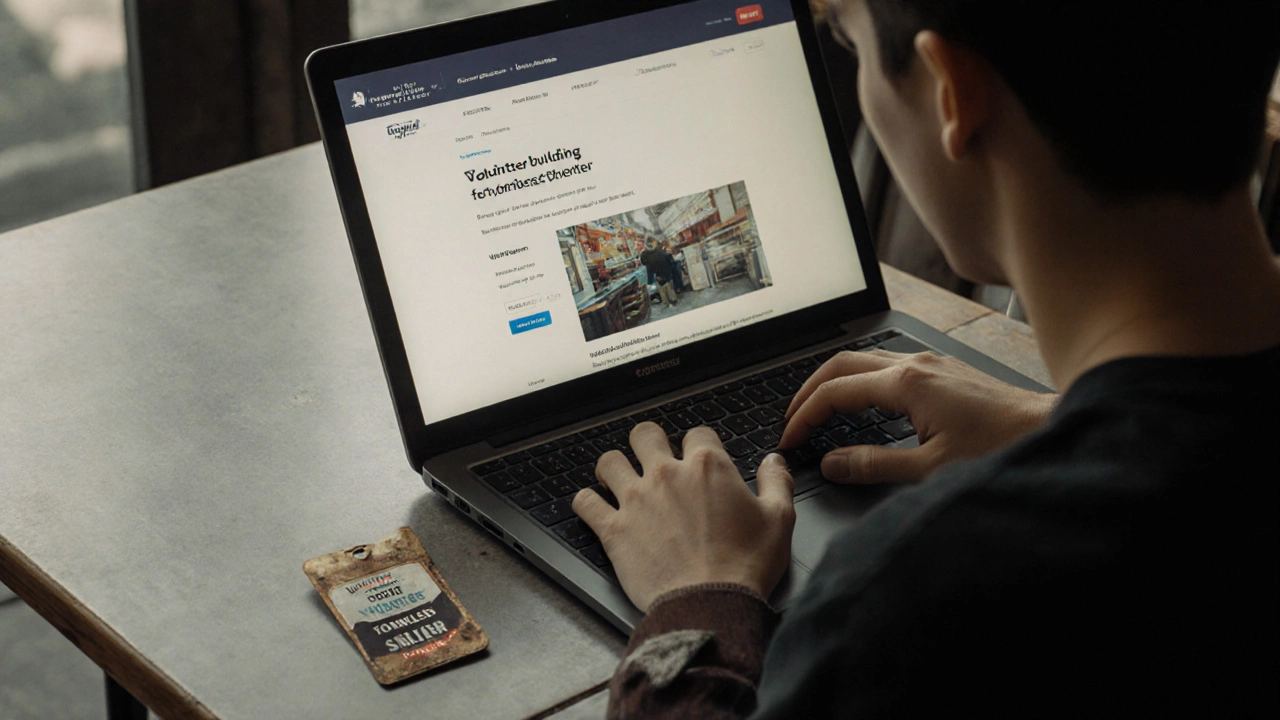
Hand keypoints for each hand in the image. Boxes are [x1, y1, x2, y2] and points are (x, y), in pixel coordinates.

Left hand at [572, 423, 795, 611]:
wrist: (711, 604)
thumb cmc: (745, 567)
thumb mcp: (779, 519)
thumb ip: (777, 482)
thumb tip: (774, 461)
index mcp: (707, 467)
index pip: (698, 433)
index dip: (700, 444)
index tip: (699, 458)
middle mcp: (667, 475)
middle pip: (645, 434)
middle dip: (649, 442)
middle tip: (653, 457)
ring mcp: (636, 500)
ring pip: (609, 461)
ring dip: (613, 467)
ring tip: (619, 478)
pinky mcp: (614, 529)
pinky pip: (585, 503)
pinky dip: (586, 502)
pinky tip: (594, 507)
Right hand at [780, 350, 1055, 482]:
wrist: (1049, 431)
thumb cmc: (1000, 449)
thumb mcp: (930, 469)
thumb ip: (873, 466)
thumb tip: (831, 463)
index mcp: (905, 383)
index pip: (835, 392)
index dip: (804, 415)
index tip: (790, 439)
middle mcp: (914, 364)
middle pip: (841, 364)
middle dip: (809, 391)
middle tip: (791, 420)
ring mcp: (928, 363)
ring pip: (863, 359)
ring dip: (833, 381)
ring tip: (817, 409)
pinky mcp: (941, 371)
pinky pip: (884, 365)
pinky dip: (859, 380)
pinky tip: (860, 402)